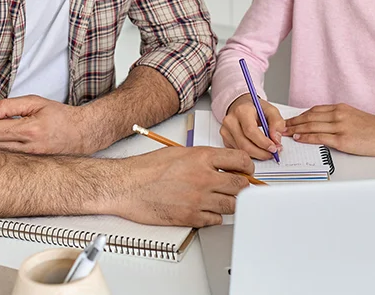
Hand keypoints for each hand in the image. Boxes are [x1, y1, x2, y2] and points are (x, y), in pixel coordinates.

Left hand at [0, 95, 102, 155]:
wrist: (82, 133)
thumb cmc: (59, 115)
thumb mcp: (34, 102)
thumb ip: (7, 106)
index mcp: (31, 130)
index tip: (5, 116)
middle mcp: (29, 149)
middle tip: (10, 125)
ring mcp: (30, 160)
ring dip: (1, 142)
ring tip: (15, 134)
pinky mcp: (31, 165)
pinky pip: (8, 159)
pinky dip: (9, 151)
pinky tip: (20, 143)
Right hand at [110, 147, 253, 226]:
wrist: (127, 186)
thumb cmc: (147, 169)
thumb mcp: (179, 153)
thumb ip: (203, 159)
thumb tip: (222, 165)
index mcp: (201, 157)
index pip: (240, 160)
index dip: (247, 166)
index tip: (246, 170)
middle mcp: (203, 177)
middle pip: (241, 185)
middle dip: (242, 187)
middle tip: (238, 187)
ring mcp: (198, 199)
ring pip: (231, 205)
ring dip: (230, 203)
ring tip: (221, 199)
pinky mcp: (191, 217)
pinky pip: (215, 220)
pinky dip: (214, 216)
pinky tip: (206, 210)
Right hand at [221, 95, 285, 160]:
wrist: (242, 106)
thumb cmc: (256, 109)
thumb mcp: (271, 111)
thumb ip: (277, 123)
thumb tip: (276, 140)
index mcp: (242, 111)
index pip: (250, 131)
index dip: (263, 142)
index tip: (274, 148)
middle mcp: (230, 121)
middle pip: (245, 144)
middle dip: (261, 153)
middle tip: (273, 153)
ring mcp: (225, 131)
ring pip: (241, 150)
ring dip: (257, 155)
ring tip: (268, 152)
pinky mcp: (225, 139)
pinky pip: (238, 151)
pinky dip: (250, 154)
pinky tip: (258, 150)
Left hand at [283, 103, 374, 156]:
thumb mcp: (355, 117)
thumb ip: (339, 119)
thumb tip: (324, 126)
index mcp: (341, 108)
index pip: (314, 110)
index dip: (300, 115)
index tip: (291, 119)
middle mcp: (339, 114)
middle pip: (309, 117)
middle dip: (293, 122)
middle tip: (281, 126)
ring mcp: (340, 127)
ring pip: (311, 126)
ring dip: (296, 129)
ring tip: (285, 133)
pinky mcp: (343, 140)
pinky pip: (320, 137)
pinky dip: (307, 137)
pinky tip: (299, 138)